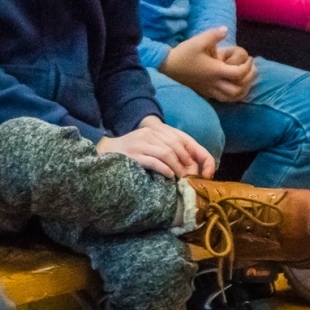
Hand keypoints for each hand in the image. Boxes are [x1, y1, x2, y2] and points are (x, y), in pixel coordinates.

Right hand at [98, 115, 215, 177]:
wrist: (104, 151)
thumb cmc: (130, 152)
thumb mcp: (150, 146)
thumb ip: (168, 151)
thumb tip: (191, 167)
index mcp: (157, 130)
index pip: (184, 140)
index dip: (198, 156)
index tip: (205, 171)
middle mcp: (150, 134)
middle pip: (177, 147)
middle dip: (187, 164)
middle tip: (190, 177)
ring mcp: (141, 143)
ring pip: (167, 154)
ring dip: (177, 168)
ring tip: (180, 179)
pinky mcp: (133, 154)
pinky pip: (154, 161)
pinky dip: (165, 170)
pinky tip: (169, 177)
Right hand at [161, 26, 254, 102]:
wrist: (166, 66)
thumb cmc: (183, 54)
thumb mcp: (198, 41)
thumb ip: (213, 35)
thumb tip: (225, 29)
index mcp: (216, 71)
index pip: (239, 73)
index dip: (248, 66)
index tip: (249, 58)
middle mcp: (214, 83)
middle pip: (238, 90)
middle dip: (248, 80)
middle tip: (250, 70)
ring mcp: (209, 89)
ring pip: (231, 98)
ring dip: (242, 91)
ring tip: (244, 81)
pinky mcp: (204, 92)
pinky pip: (221, 99)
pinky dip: (231, 96)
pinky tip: (232, 88)